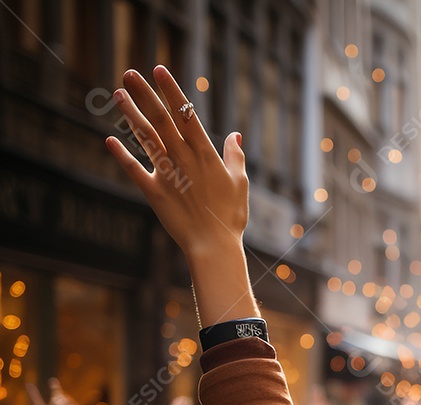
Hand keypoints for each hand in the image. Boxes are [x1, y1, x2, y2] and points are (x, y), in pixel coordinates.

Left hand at [107, 67, 257, 325]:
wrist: (214, 246)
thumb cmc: (231, 217)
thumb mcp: (240, 184)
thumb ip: (235, 157)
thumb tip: (236, 135)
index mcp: (205, 155)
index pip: (186, 115)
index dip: (171, 91)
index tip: (158, 70)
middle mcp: (184, 160)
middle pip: (162, 120)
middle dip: (146, 95)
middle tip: (130, 73)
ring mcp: (168, 176)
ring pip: (147, 139)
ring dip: (131, 116)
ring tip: (117, 94)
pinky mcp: (155, 193)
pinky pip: (135, 171)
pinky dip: (122, 156)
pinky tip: (109, 140)